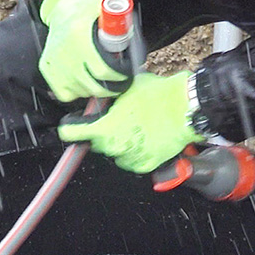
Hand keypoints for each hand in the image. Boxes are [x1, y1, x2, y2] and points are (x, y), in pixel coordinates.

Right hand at [38, 0, 130, 102]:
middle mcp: (64, 52)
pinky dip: (79, 90)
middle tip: (118, 81)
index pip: (103, 71)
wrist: (62, 7)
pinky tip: (83, 77)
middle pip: (94, 86)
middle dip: (111, 87)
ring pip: (83, 92)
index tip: (125, 75)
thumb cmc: (88, 10)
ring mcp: (54, 64)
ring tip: (99, 75)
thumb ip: (124, 26)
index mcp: (79, 35)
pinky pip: (68, 94)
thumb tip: (138, 51)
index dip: (119, 77)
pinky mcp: (47, 70)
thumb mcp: (108, 9)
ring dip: (95, 88)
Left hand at [58, 72, 203, 172]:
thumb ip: (107, 99)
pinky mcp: (146, 165)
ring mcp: (131, 158)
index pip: (74, 133)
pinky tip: (145, 138)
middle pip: (98, 143)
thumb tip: (100, 99)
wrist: (185, 108)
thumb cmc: (158, 95)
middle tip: (119, 119)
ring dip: (120, 143)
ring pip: (115, 153)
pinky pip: (132, 161)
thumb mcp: (125, 89)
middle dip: (104, 132)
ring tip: (136, 128)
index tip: (69, 129)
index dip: (71, 128)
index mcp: (105, 128)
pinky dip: (135, 153)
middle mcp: (115, 147)